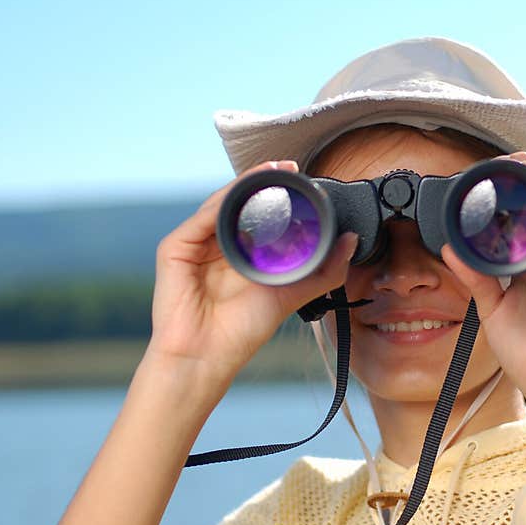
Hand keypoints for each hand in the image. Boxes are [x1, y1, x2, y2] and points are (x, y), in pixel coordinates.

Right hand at [145, 160, 358, 395]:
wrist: (207, 356)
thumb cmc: (242, 331)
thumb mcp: (293, 293)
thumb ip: (324, 270)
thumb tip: (350, 241)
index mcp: (240, 252)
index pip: (258, 213)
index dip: (278, 194)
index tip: (302, 179)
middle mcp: (217, 244)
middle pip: (239, 202)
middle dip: (264, 182)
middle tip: (290, 168)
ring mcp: (194, 244)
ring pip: (222, 203)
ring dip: (246, 184)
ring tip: (273, 171)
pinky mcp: (175, 248)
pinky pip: (202, 218)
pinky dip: (224, 202)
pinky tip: (244, 193)